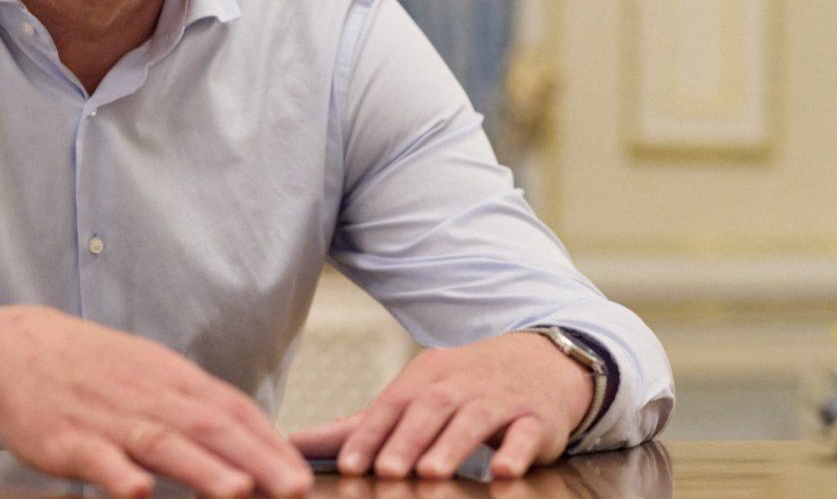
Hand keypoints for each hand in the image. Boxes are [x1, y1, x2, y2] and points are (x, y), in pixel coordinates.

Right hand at [0, 306, 310, 498]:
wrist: (17, 350)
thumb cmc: (95, 370)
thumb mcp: (153, 376)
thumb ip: (198, 408)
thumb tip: (255, 441)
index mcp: (174, 380)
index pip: (233, 410)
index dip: (271, 442)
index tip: (303, 474)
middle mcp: (148, 396)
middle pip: (211, 428)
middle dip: (258, 460)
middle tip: (296, 488)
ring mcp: (108, 418)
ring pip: (162, 443)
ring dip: (202, 468)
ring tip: (239, 491)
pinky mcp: (66, 440)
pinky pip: (96, 458)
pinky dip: (118, 474)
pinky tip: (139, 492)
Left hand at [289, 332, 593, 479]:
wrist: (543, 362)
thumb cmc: (464, 386)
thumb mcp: (414, 395)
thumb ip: (358, 425)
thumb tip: (293, 443)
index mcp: (425, 378)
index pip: (392, 404)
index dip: (370, 434)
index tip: (349, 465)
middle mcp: (460, 384)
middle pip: (431, 408)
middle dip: (406, 440)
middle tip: (386, 472)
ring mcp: (500, 399)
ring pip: (474, 419)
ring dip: (452, 446)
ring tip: (431, 473)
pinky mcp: (536, 419)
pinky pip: (526, 433)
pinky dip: (516, 451)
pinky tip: (506, 472)